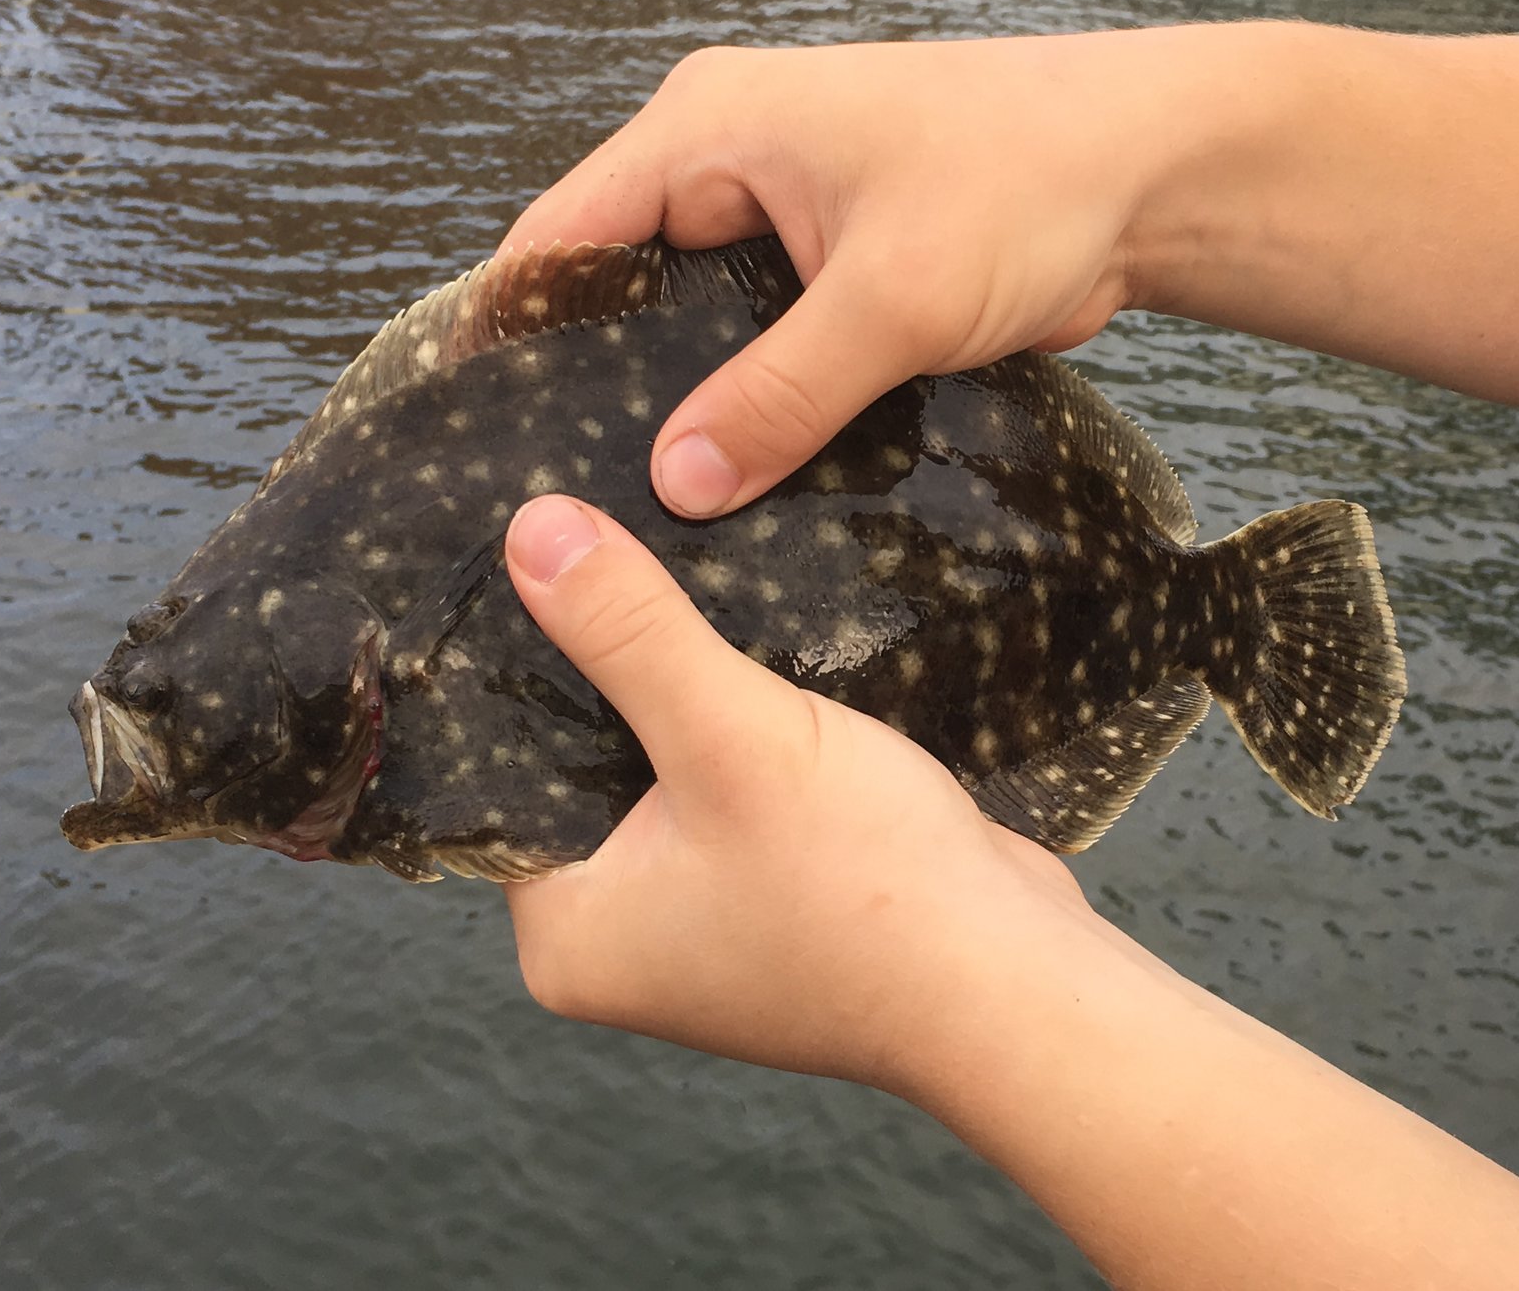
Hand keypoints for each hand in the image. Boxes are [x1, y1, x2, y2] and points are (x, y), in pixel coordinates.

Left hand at [499, 494, 1110, 1086]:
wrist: (1019, 987)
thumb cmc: (868, 890)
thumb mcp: (732, 736)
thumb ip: (629, 632)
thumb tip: (530, 530)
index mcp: (567, 935)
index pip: (500, 773)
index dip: (518, 662)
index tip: (531, 554)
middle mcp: (622, 941)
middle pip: (585, 765)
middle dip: (615, 670)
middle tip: (608, 538)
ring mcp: (705, 926)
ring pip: (671, 771)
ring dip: (694, 695)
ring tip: (685, 574)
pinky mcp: (781, 899)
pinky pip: (738, 790)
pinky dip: (753, 732)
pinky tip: (769, 654)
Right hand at [500, 28, 1266, 516]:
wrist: (1157, 174)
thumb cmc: (1026, 183)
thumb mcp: (889, 298)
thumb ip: (777, 394)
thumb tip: (674, 485)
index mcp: (709, 126)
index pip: (566, 233)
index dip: (516, 331)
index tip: (479, 434)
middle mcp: (731, 160)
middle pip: (624, 284)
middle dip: (604, 382)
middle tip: (566, 499)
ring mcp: (786, 214)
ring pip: (700, 324)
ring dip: (690, 401)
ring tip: (643, 512)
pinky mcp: (839, 267)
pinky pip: (766, 342)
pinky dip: (757, 400)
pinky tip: (738, 485)